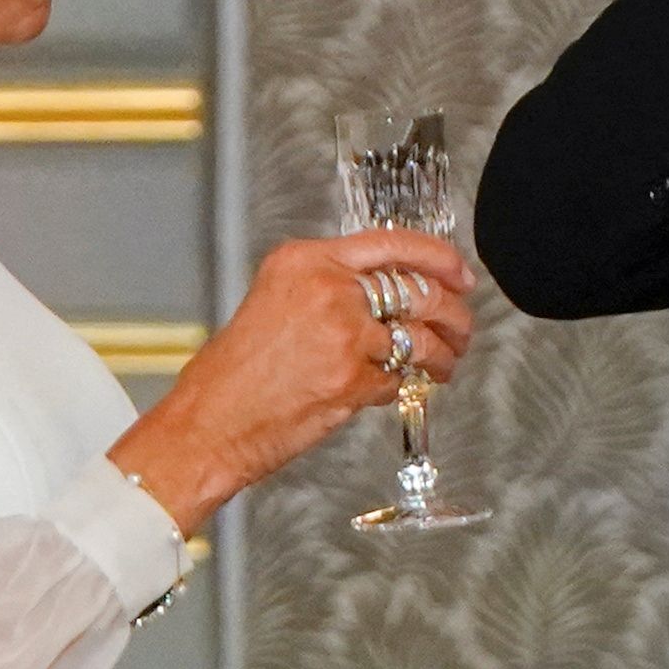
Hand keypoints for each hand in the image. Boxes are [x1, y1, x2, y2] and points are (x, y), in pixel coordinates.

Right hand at [114, 231, 476, 531]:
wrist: (207, 425)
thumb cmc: (231, 376)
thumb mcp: (273, 303)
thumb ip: (327, 289)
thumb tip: (384, 295)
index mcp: (304, 261)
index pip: (392, 243)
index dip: (439, 258)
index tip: (459, 273)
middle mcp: (327, 289)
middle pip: (420, 290)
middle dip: (454, 313)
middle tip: (461, 327)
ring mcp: (343, 334)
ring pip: (420, 338)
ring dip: (441, 355)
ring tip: (442, 365)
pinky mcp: (353, 379)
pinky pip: (397, 379)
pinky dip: (400, 387)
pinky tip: (391, 390)